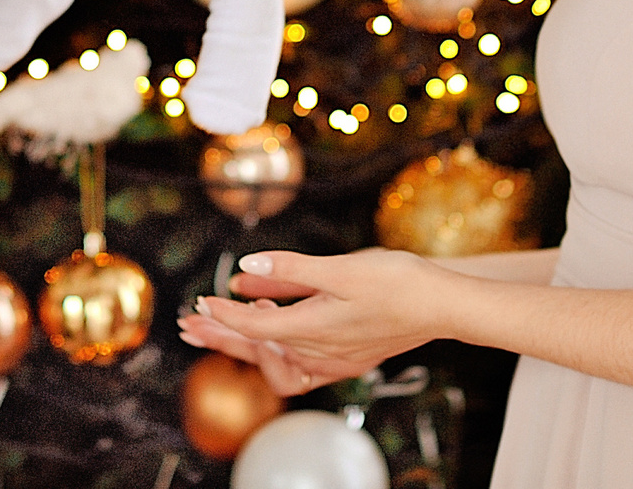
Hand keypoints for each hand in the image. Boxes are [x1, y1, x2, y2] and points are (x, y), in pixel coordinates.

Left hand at [178, 248, 442, 370]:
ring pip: (280, 357)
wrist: (444, 305)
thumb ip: (291, 268)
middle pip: (259, 348)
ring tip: (231, 319)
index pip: (254, 328)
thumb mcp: (341, 267)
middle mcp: (321, 350)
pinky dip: (282, 350)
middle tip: (189, 325)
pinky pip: (304, 365)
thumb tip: (246, 268)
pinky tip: (276, 337)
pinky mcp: (350, 357)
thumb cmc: (398, 281)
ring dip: (251, 341)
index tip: (200, 301)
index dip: (223, 316)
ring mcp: (337, 358)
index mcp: (315, 327)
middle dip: (221, 335)